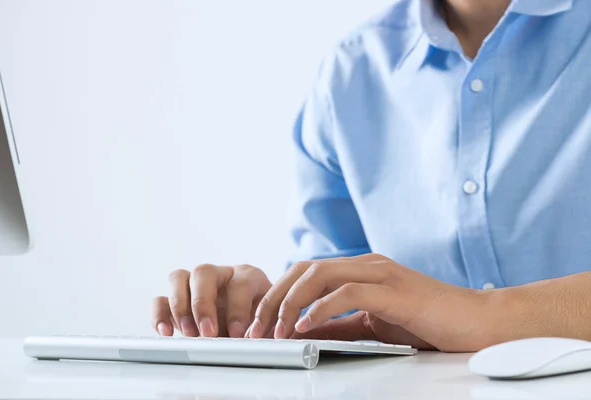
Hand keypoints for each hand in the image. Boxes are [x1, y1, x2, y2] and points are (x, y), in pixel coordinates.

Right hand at [152, 264, 271, 337]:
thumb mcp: (269, 323)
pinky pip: (160, 299)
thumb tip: (258, 341)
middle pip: (203, 273)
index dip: (238, 308)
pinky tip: (166, 333)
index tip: (238, 333)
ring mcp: (195, 284)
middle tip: (208, 333)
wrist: (250, 326)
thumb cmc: (262, 322)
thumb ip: (265, 329)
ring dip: (180, 306)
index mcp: (247, 276)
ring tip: (189, 334)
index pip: (239, 282)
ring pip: (178, 278)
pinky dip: (160, 315)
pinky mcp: (176, 300)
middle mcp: (219, 274)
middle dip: (203, 304)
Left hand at [247, 253, 491, 351]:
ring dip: (292, 302)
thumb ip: (340, 325)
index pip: (306, 273)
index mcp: (360, 270)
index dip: (278, 294)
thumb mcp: (373, 326)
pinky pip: (348, 293)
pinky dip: (322, 308)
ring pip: (320, 275)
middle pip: (304, 269)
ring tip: (277, 329)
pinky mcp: (395, 291)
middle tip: (258, 327)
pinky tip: (308, 325)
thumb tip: (304, 331)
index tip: (262, 322)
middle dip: (275, 297)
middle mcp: (367, 265)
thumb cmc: (429, 323)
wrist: (478, 322)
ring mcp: (381, 274)